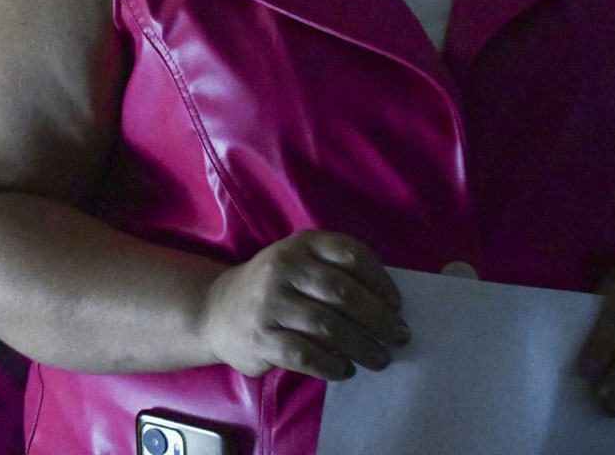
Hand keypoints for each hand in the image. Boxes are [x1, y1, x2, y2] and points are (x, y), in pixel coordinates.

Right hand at [198, 231, 407, 381]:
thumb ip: (334, 272)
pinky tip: (346, 371)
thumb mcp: (299, 262)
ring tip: (380, 359)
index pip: (350, 254)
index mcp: (301, 244)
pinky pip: (305, 355)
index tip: (397, 304)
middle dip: (378, 319)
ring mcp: (269, 303)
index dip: (380, 280)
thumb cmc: (274, 288)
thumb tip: (388, 306)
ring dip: (362, 346)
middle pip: (343, 293)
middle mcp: (283, 267)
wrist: (216, 310)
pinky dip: (332, 365)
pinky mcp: (260, 337)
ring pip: (328, 327)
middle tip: (399, 337)